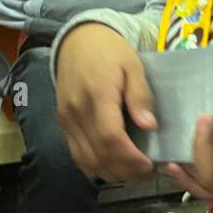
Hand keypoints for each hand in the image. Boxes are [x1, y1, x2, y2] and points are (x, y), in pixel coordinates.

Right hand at [56, 23, 157, 182]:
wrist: (76, 40)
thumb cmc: (110, 50)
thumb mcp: (133, 65)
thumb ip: (140, 95)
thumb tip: (149, 126)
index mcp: (97, 95)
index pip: (110, 138)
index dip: (130, 158)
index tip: (149, 165)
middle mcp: (77, 111)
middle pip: (98, 155)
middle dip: (125, 170)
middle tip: (147, 172)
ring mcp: (67, 120)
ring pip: (85, 160)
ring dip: (110, 172)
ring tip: (132, 171)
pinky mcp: (63, 123)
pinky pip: (76, 154)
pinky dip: (94, 165)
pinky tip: (112, 165)